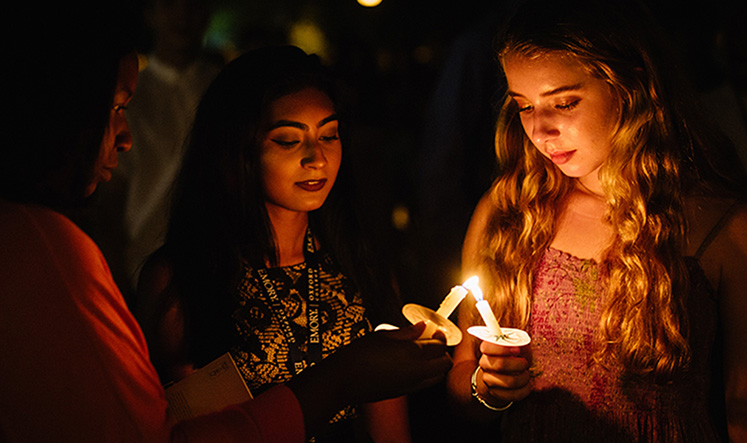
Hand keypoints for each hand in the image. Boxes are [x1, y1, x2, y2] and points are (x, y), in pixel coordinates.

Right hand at [335, 322, 452, 403]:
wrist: (343, 381)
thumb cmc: (358, 356)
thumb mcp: (383, 336)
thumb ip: (406, 332)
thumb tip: (421, 327)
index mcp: (413, 354)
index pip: (440, 346)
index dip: (440, 336)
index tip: (435, 330)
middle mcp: (417, 372)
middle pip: (444, 364)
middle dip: (442, 352)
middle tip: (432, 341)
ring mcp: (411, 385)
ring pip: (437, 377)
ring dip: (436, 365)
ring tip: (422, 353)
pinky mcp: (404, 393)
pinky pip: (424, 384)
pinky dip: (425, 374)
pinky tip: (410, 364)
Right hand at [476, 340, 531, 405]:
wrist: (502, 376)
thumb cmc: (512, 357)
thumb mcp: (515, 346)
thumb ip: (519, 342)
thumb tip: (523, 344)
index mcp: (487, 349)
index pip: (487, 347)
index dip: (503, 349)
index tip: (517, 350)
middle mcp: (484, 364)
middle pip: (500, 364)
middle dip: (518, 364)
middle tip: (525, 363)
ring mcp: (488, 380)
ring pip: (509, 382)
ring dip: (523, 378)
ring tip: (526, 375)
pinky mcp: (496, 394)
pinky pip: (513, 395)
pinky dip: (525, 390)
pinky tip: (527, 385)